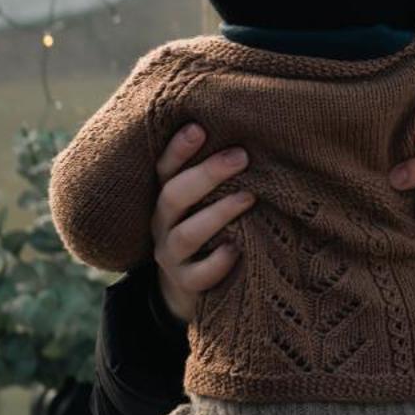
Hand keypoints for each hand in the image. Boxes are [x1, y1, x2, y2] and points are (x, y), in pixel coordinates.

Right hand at [150, 124, 254, 321]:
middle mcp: (163, 224)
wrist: (189, 287)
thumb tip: (252, 139)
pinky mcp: (186, 283)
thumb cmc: (210, 230)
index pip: (165, 169)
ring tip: (249, 197)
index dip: (178, 149)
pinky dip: (218, 262)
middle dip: (206, 174)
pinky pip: (198, 275)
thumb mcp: (207, 201)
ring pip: (187, 234)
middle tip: (241, 156)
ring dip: (218, 213)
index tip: (199, 127)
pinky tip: (236, 249)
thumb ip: (220, 176)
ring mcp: (172, 256)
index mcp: (167, 198)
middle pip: (174, 195)